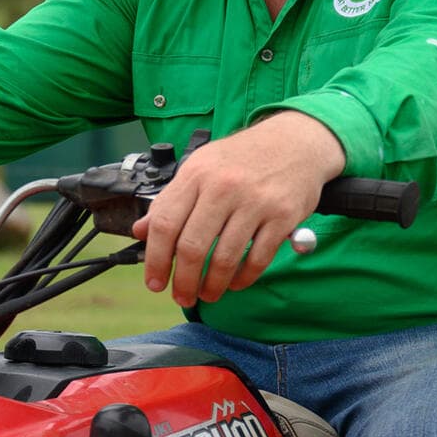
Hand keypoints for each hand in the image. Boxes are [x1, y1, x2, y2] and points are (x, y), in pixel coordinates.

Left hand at [136, 112, 346, 303]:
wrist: (295, 141)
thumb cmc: (243, 157)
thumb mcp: (200, 167)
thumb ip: (170, 200)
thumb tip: (141, 231)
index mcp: (197, 175)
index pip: (165, 224)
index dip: (156, 259)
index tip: (154, 281)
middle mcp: (224, 187)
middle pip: (192, 247)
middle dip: (184, 280)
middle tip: (182, 295)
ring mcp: (255, 202)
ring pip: (225, 258)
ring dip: (213, 285)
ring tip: (207, 294)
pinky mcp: (282, 217)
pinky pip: (258, 258)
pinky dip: (243, 278)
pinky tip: (235, 282)